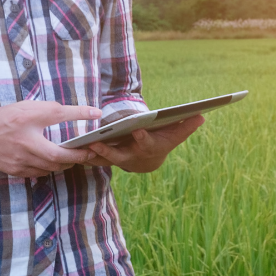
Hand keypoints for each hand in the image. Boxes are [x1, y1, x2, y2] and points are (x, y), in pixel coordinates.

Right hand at [0, 100, 100, 177]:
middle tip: (90, 150)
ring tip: (76, 156)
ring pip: (52, 167)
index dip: (79, 113)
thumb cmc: (0, 120)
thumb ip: (46, 109)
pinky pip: (41, 172)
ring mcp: (20, 161)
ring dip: (66, 163)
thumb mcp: (23, 107)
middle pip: (58, 155)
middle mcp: (24, 143)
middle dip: (78, 155)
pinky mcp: (17, 171)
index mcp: (25, 121)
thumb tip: (68, 111)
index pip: (58, 114)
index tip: (96, 113)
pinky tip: (56, 162)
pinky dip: (52, 167)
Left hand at [86, 115, 204, 172]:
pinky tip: (74, 148)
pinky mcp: (107, 159)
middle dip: (108, 151)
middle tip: (96, 142)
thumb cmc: (163, 141)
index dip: (142, 138)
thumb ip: (186, 125)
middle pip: (119, 156)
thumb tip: (202, 115)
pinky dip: (85, 155)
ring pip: (103, 159)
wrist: (149, 160)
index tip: (138, 130)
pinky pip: (95, 159)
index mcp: (149, 148)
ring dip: (92, 155)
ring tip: (80, 145)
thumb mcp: (175, 134)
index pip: (146, 143)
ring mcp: (119, 160)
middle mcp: (133, 157)